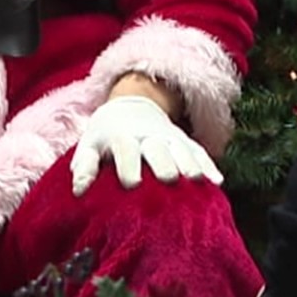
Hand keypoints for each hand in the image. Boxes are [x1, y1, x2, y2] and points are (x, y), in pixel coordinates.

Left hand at [69, 95, 221, 196]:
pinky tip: (217, 182)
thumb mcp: (89, 144)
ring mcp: (169, 136)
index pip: (125, 148)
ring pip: (182, 148)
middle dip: (164, 161)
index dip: (128, 164)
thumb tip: (78, 191)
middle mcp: (148, 134)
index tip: (131, 183)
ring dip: (190, 163)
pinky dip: (209, 165)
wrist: (130, 106)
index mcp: (122, 135)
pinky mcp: (184, 141)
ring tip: (197, 180)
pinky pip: (199, 151)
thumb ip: (84, 165)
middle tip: (169, 179)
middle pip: (157, 147)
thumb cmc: (105, 135)